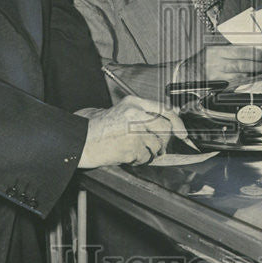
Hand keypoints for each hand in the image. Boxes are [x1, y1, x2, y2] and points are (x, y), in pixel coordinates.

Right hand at [74, 96, 189, 168]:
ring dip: (150, 152)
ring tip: (136, 152)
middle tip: (159, 148)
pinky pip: (145, 157)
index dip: (177, 122)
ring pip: (156, 145)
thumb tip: (161, 122)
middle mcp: (136, 114)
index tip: (183, 132)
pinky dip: (139, 160)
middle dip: (165, 141)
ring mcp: (134, 131)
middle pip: (165, 128)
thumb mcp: (117, 111)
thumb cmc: (94, 127)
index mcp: (133, 102)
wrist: (78, 141)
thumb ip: (139, 114)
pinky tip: (127, 156)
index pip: (164, 109)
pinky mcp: (131, 147)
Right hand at [181, 44, 261, 81]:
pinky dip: (244, 83)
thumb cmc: (201, 60)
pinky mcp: (217, 86)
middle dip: (256, 64)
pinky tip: (250, 80)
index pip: (240, 51)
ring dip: (253, 74)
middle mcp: (216, 63)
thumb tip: (250, 52)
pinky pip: (234, 85)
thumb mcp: (213, 49)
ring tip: (261, 72)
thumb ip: (229, 50)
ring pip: (240, 75)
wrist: (185, 74)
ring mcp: (217, 76)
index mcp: (216, 51)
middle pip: (241, 64)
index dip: (254, 53)